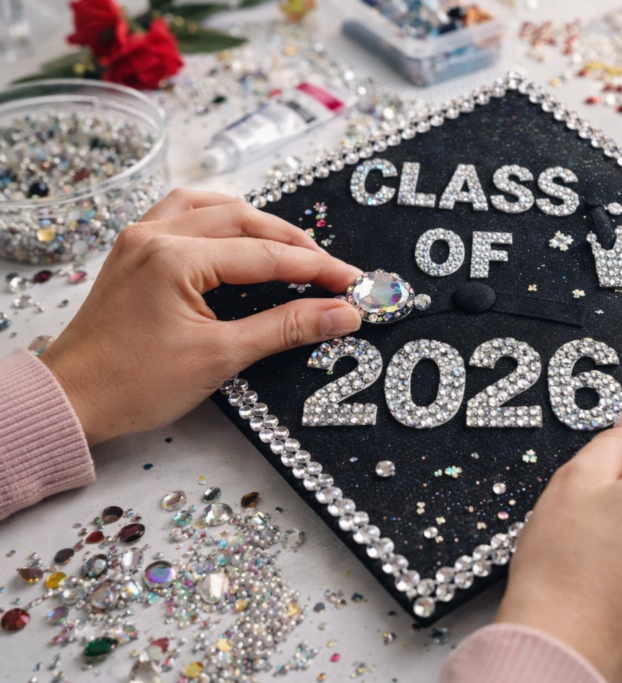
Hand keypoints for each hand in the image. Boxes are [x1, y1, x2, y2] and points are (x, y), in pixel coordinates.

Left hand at [42, 189, 363, 445]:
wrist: (71, 399)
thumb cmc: (135, 384)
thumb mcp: (221, 357)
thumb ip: (287, 328)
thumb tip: (342, 314)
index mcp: (175, 258)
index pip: (265, 256)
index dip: (317, 270)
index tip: (354, 283)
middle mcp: (155, 234)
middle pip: (244, 220)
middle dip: (295, 245)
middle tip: (334, 273)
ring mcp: (141, 237)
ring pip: (216, 208)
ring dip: (260, 225)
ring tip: (294, 251)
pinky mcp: (134, 249)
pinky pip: (185, 213)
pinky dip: (222, 219)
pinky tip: (240, 235)